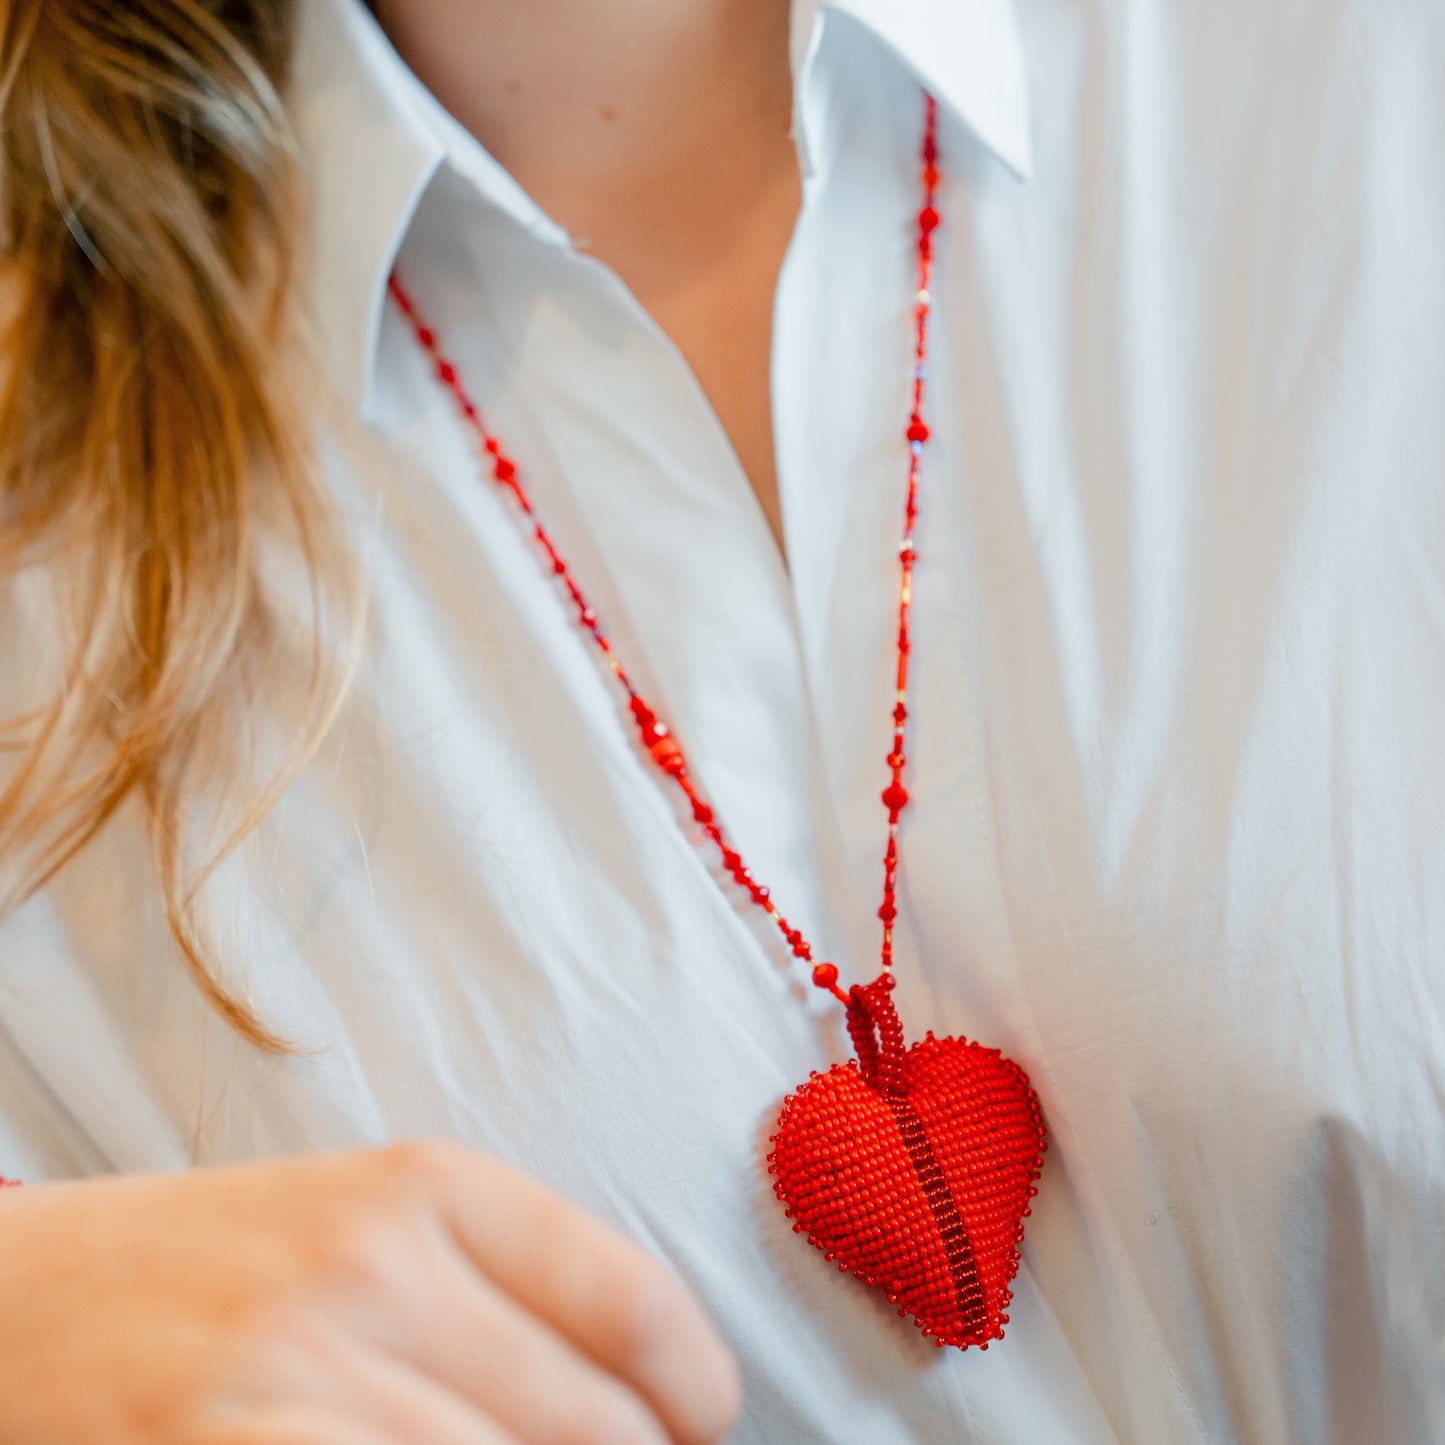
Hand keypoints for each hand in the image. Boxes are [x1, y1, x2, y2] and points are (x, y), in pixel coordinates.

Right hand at [0, 1143, 740, 1443]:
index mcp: (428, 1184)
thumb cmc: (224, 1263)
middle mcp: (373, 1268)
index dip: (696, 1389)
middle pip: (594, 1423)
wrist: (28, 1301)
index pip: (635, 1301)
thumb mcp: (373, 1223)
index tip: (697, 1421)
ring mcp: (300, 1372)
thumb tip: (648, 1387)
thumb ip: (502, 1286)